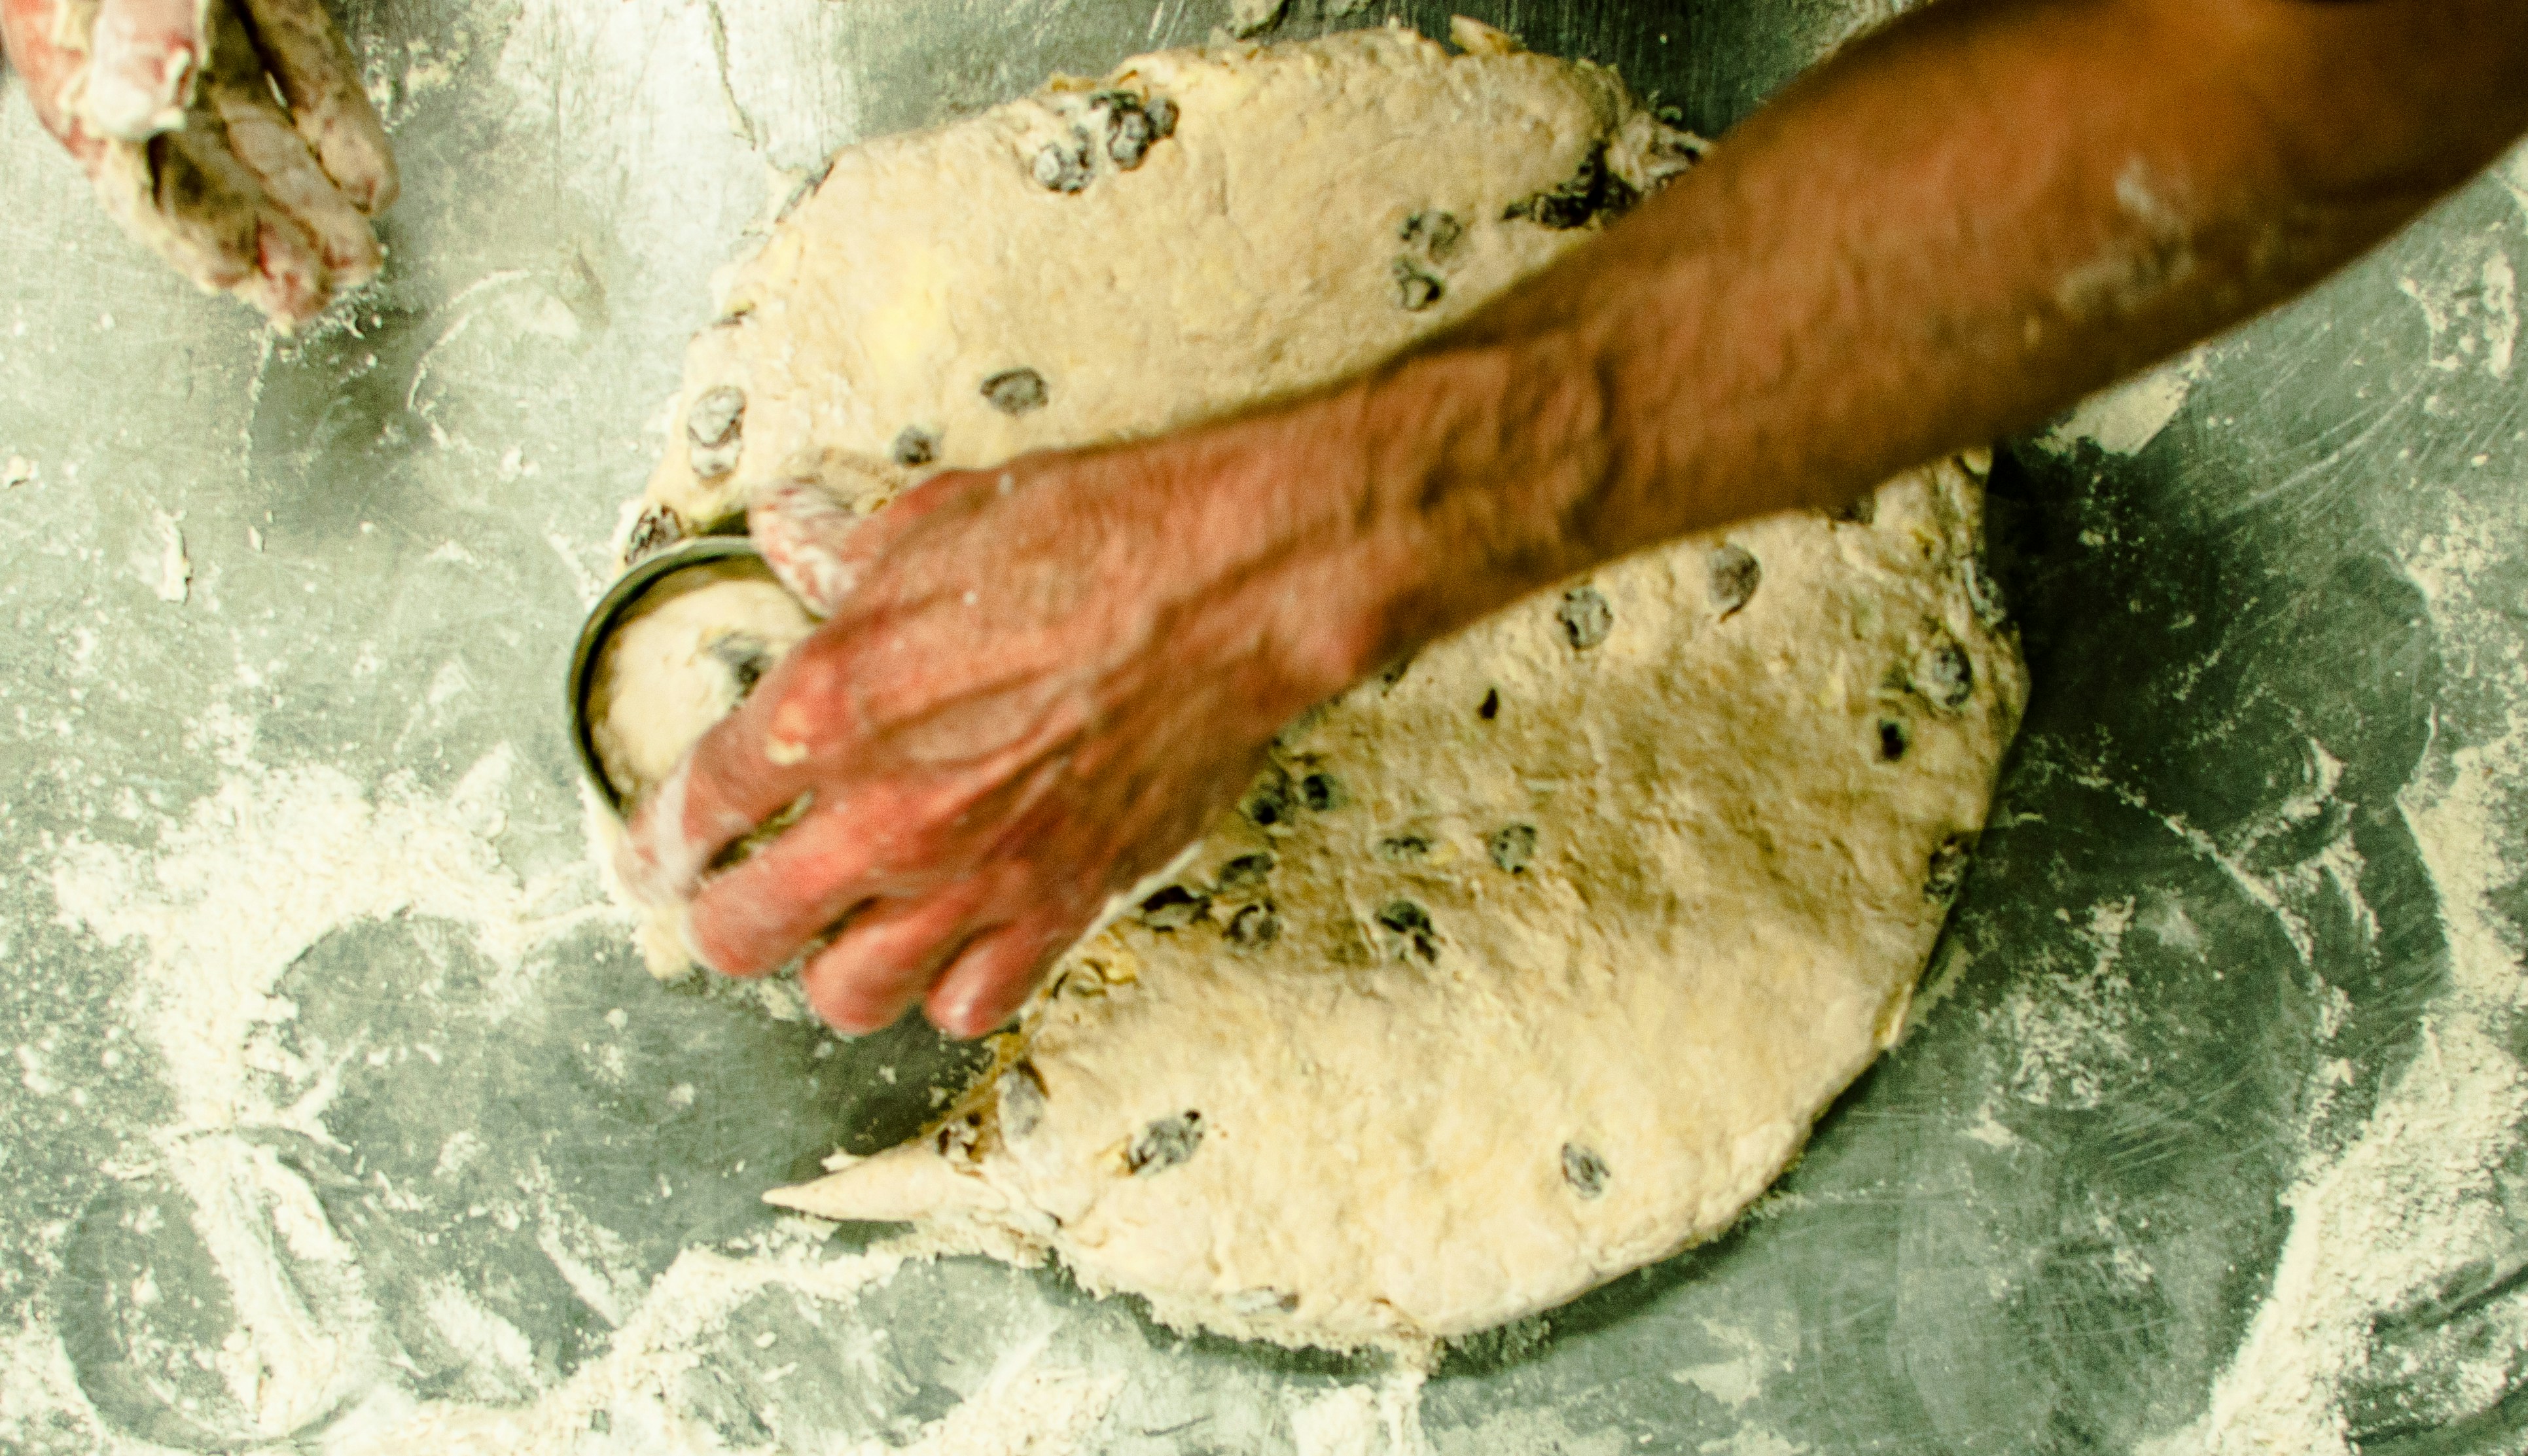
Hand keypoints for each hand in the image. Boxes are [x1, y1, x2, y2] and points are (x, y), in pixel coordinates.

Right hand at [0, 0, 396, 326]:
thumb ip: (143, 32)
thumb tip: (135, 112)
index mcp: (72, 42)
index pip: (129, 163)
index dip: (181, 225)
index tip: (231, 273)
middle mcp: (136, 41)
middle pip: (200, 161)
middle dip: (259, 232)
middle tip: (308, 297)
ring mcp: (202, 18)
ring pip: (258, 124)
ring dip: (308, 196)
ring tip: (354, 258)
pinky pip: (299, 61)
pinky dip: (336, 124)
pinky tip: (370, 183)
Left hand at [619, 439, 1375, 1038]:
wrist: (1227, 586)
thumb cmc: (1093, 538)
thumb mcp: (934, 523)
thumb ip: (844, 554)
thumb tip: (789, 533)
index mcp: (827, 704)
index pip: (695, 809)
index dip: (657, 843)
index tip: (655, 856)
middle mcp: (885, 810)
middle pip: (742, 935)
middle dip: (725, 921)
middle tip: (741, 900)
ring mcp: (973, 873)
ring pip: (847, 995)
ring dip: (833, 967)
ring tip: (848, 931)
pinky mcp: (1060, 906)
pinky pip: (971, 1003)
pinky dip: (953, 986)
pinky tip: (956, 942)